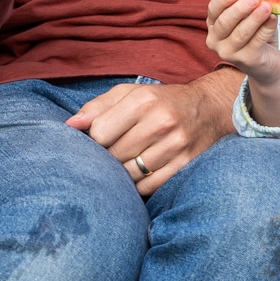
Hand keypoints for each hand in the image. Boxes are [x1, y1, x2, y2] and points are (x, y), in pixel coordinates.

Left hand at [68, 70, 238, 196]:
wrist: (209, 108)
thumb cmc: (161, 101)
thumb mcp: (130, 93)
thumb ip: (97, 107)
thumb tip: (70, 126)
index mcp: (143, 100)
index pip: (99, 133)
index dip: (96, 139)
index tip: (103, 138)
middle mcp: (160, 121)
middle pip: (114, 155)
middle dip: (109, 157)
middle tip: (116, 151)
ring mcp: (175, 145)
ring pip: (130, 174)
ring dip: (123, 173)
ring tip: (128, 161)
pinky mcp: (185, 165)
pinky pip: (149, 187)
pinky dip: (140, 185)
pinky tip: (142, 172)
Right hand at [207, 0, 279, 85]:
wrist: (267, 63)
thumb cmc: (256, 34)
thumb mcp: (249, 17)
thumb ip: (249, 4)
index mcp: (213, 25)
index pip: (213, 10)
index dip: (222, 0)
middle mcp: (216, 40)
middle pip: (224, 22)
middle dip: (239, 9)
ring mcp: (229, 53)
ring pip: (241, 33)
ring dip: (255, 18)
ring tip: (267, 6)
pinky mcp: (246, 61)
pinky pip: (257, 42)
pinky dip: (266, 28)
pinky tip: (274, 18)